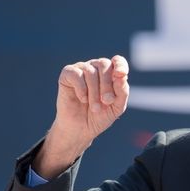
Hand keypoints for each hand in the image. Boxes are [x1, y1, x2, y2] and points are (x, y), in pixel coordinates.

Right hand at [34, 55, 129, 178]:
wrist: (80, 130)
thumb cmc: (99, 117)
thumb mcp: (116, 107)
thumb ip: (122, 92)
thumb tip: (122, 76)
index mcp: (110, 74)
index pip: (118, 61)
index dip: (121, 65)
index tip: (121, 74)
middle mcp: (95, 68)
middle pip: (104, 65)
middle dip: (107, 85)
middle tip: (107, 101)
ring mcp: (80, 69)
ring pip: (90, 71)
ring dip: (95, 92)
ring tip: (95, 108)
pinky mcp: (67, 74)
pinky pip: (76, 75)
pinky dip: (82, 89)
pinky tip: (83, 99)